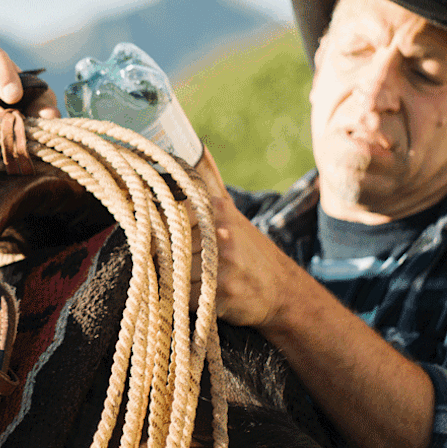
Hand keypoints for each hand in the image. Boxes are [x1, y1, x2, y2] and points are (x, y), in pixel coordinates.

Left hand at [183, 147, 297, 327]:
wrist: (283, 289)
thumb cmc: (248, 250)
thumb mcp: (230, 212)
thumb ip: (208, 183)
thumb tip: (197, 146)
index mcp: (217, 209)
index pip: (168, 217)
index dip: (163, 232)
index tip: (166, 239)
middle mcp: (219, 232)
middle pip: (167, 248)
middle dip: (170, 261)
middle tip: (191, 267)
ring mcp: (222, 263)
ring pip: (173, 273)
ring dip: (179, 282)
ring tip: (201, 280)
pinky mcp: (222, 292)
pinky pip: (184, 298)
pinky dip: (189, 301)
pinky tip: (208, 294)